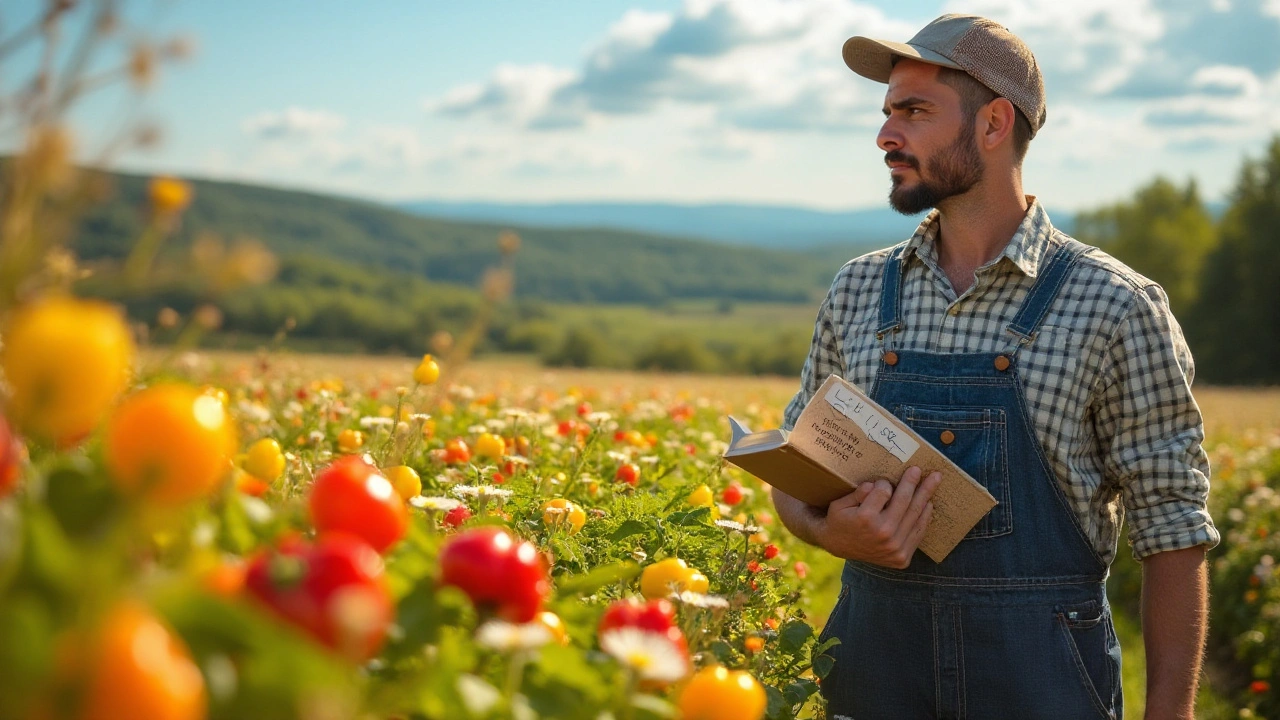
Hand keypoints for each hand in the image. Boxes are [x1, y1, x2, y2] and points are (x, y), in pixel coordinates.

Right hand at [813, 466, 941, 568]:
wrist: (838, 547)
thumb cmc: (839, 521)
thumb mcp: (841, 503)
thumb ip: (859, 492)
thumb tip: (879, 485)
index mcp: (866, 518)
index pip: (884, 490)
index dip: (884, 483)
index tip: (882, 482)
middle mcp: (883, 532)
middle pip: (904, 500)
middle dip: (913, 481)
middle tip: (920, 469)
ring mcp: (895, 547)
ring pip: (915, 514)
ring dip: (926, 495)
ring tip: (934, 480)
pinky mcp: (902, 557)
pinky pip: (918, 532)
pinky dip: (925, 516)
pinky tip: (928, 503)